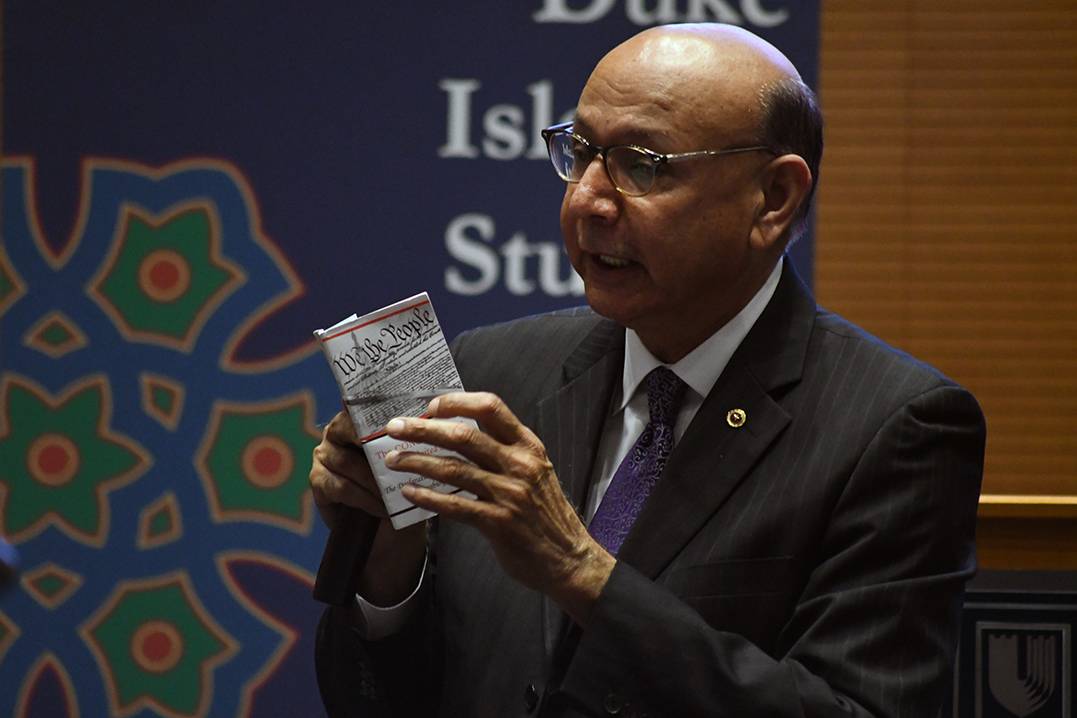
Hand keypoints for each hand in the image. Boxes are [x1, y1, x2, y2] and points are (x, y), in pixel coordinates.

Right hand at [309, 411, 424, 604]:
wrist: (386, 527)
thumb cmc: (401, 485)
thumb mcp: (411, 462)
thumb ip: (412, 442)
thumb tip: (428, 424)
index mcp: (357, 418)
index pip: (362, 407)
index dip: (375, 412)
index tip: (396, 419)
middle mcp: (335, 432)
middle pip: (349, 430)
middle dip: (376, 446)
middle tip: (400, 458)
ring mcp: (324, 455)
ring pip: (349, 463)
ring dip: (375, 481)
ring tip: (399, 493)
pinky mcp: (318, 481)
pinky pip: (343, 487)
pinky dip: (366, 499)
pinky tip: (383, 508)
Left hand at [384, 392, 614, 624]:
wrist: (568, 557)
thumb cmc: (545, 512)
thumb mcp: (535, 470)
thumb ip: (505, 450)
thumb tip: (459, 430)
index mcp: (528, 446)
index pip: (491, 407)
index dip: (457, 402)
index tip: (430, 406)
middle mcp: (519, 465)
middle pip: (463, 436)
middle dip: (423, 429)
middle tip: (394, 428)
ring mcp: (509, 494)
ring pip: (453, 469)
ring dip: (417, 462)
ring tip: (392, 460)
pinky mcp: (499, 523)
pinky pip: (454, 506)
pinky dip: (427, 497)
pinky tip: (409, 492)